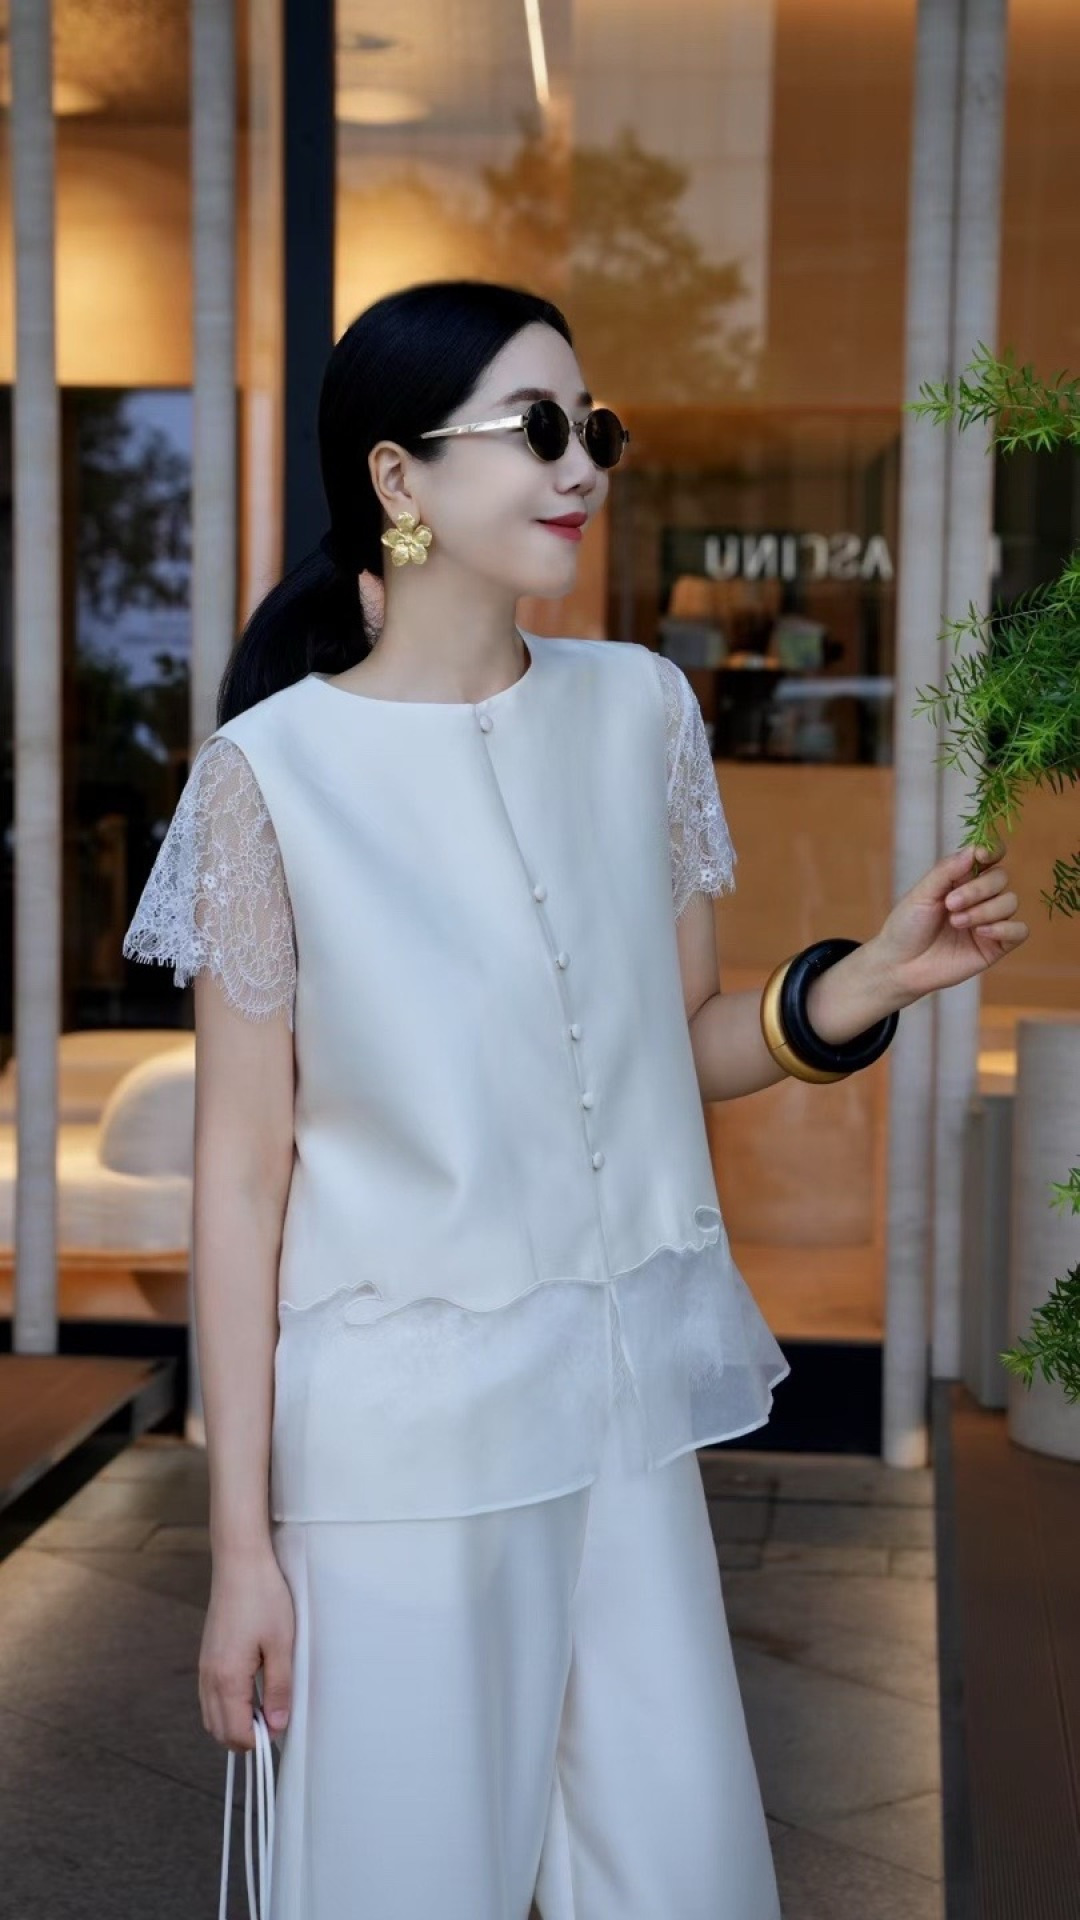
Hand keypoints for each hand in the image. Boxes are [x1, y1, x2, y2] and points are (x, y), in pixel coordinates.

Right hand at [199, 1542, 294, 1751]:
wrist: (240, 1562)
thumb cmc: (263, 1597)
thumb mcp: (281, 1644)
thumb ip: (278, 1689)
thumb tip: (277, 1725)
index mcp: (227, 1678)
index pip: (235, 1733)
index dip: (259, 1741)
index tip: (279, 1728)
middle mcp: (209, 1677)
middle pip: (218, 1731)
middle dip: (245, 1737)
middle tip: (273, 1721)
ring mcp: (204, 1666)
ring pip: (211, 1715)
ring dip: (234, 1723)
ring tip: (264, 1707)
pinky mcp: (207, 1656)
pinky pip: (209, 1697)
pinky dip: (226, 1707)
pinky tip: (249, 1693)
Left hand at [873, 838, 1028, 1003]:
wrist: (900, 964)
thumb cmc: (907, 926)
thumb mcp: (922, 894)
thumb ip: (947, 871)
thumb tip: (974, 850)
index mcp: (962, 879)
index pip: (991, 856)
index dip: (993, 850)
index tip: (982, 856)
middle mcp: (980, 898)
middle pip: (1001, 878)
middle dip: (978, 889)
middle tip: (950, 904)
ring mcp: (990, 921)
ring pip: (1011, 902)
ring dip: (984, 910)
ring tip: (956, 922)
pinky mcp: (996, 946)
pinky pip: (1019, 931)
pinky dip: (1005, 928)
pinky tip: (981, 932)